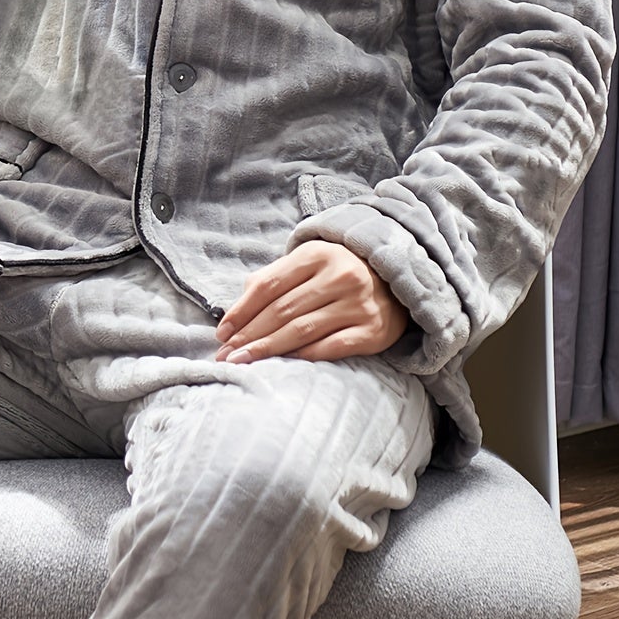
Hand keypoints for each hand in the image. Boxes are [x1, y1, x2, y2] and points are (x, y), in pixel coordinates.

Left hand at [214, 241, 410, 363]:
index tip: (221, 333)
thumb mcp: (308, 265)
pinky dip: (304, 356)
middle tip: (225, 355)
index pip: (268, 286)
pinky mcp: (373, 330)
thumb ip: (273, 280)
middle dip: (248, 336)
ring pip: (302, 331)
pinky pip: (331, 347)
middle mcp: (341, 276)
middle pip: (282, 311)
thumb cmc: (338, 275)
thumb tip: (234, 314)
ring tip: (242, 362)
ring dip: (267, 349)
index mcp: (318, 255)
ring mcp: (359, 304)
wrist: (396, 281)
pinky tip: (283, 363)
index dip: (241, 312)